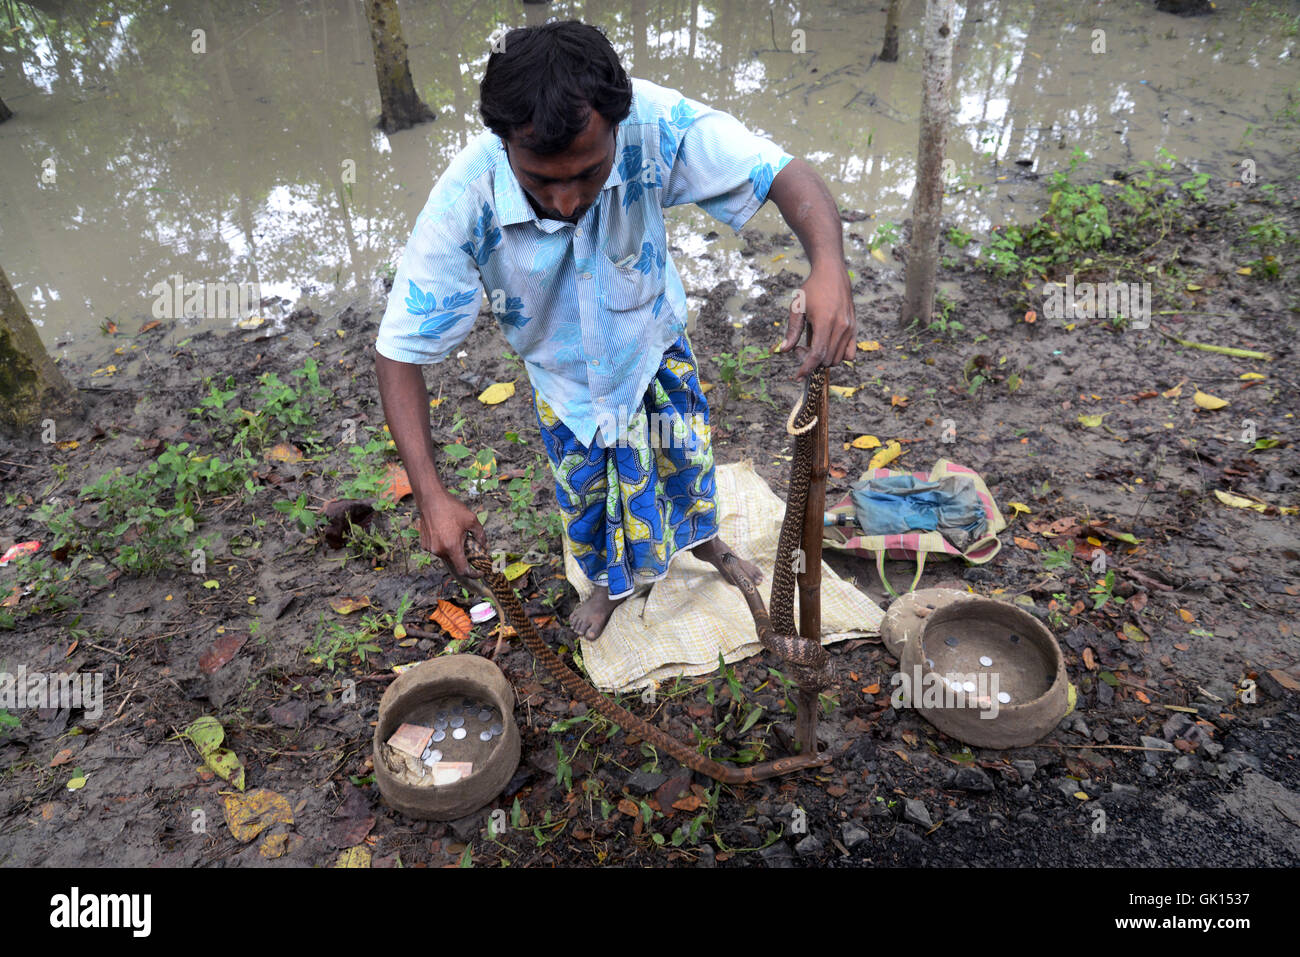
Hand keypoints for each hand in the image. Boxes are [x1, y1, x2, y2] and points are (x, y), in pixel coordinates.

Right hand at [418, 490, 486, 577]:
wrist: (431, 499)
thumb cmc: (451, 508)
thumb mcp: (472, 520)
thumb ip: (480, 535)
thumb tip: (484, 545)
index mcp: (452, 547)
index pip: (462, 570)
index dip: (473, 574)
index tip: (479, 573)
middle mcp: (439, 550)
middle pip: (454, 562)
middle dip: (463, 557)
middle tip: (469, 546)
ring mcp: (430, 548)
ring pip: (445, 555)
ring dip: (453, 550)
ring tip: (456, 535)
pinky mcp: (424, 544)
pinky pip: (437, 549)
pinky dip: (444, 545)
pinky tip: (445, 533)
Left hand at [778, 263, 856, 378]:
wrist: (832, 273)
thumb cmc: (812, 289)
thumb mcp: (797, 307)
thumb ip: (792, 330)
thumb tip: (784, 350)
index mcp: (825, 322)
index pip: (817, 354)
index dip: (806, 368)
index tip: (798, 376)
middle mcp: (841, 327)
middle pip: (827, 359)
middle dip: (812, 361)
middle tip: (801, 348)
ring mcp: (850, 328)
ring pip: (838, 359)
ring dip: (823, 359)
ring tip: (813, 345)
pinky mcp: (854, 328)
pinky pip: (850, 353)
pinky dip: (838, 356)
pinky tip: (827, 346)